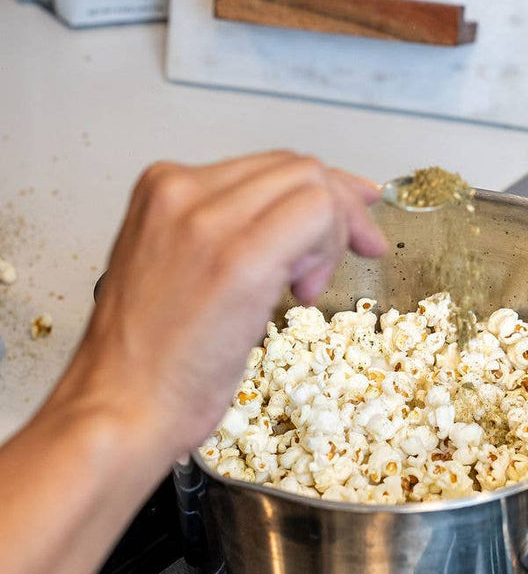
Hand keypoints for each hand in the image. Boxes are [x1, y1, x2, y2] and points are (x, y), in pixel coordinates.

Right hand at [54, 152, 387, 468]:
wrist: (119, 407)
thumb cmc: (147, 360)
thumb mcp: (177, 268)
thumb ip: (225, 233)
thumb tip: (294, 223)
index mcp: (163, 190)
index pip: (267, 166)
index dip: (321, 190)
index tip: (352, 214)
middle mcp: (182, 192)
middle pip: (295, 168)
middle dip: (342, 205)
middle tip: (362, 247)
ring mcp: (208, 220)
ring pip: (311, 184)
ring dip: (334, 231)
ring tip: (309, 286)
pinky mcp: (239, 258)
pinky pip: (316, 215)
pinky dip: (329, 246)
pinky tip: (305, 291)